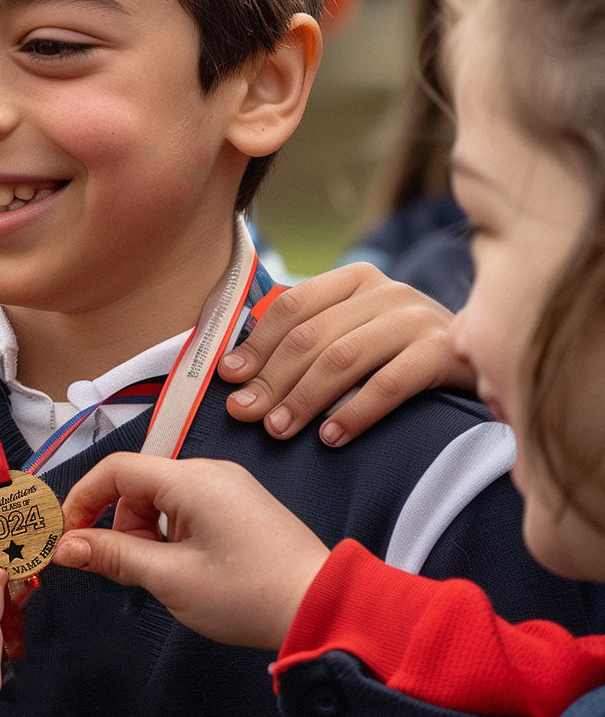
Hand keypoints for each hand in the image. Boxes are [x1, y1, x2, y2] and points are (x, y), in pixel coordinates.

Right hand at [52, 453, 327, 650]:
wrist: (319, 607)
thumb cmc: (248, 593)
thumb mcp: (169, 578)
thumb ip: (113, 555)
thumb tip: (66, 546)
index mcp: (190, 479)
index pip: (117, 469)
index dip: (83, 499)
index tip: (67, 534)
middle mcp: (209, 470)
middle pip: (139, 483)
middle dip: (120, 523)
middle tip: (125, 568)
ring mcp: (228, 485)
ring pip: (162, 497)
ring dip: (147, 531)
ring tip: (163, 574)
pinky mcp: (240, 502)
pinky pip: (188, 505)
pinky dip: (172, 531)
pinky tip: (184, 566)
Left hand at [218, 262, 474, 444]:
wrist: (489, 362)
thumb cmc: (402, 353)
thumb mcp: (356, 332)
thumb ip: (307, 341)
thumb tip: (238, 374)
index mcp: (354, 279)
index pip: (292, 307)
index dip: (256, 344)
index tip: (228, 378)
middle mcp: (385, 290)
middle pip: (311, 335)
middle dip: (272, 378)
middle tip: (246, 414)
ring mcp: (417, 318)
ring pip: (343, 357)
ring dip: (304, 398)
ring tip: (279, 430)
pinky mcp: (445, 352)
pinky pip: (389, 384)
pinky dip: (355, 411)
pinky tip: (331, 437)